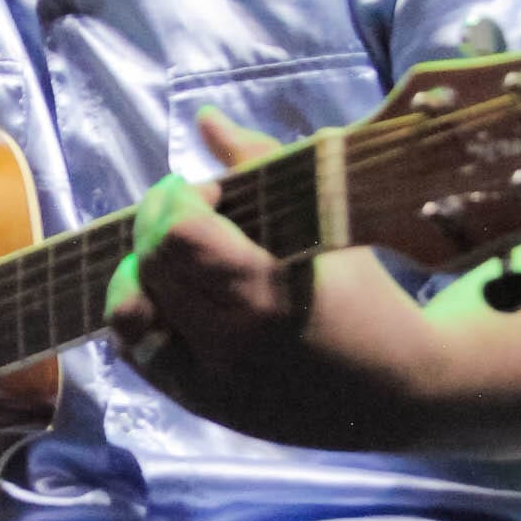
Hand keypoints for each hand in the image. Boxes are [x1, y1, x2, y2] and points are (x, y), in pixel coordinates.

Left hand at [104, 110, 343, 442]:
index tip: (212, 191)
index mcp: (267, 291)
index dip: (181, 198)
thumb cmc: (364, 295)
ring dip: (140, 267)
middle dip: (157, 222)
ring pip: (128, 308)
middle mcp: (228, 340)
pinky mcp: (196, 402)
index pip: (177, 234)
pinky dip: (139, 312)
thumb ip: (260, 163)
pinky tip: (169, 293)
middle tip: (191, 212)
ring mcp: (207, 378)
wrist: (391, 390)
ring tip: (174, 256)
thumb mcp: (325, 222)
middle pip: (149, 262)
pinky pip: (133, 351)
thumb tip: (204, 118)